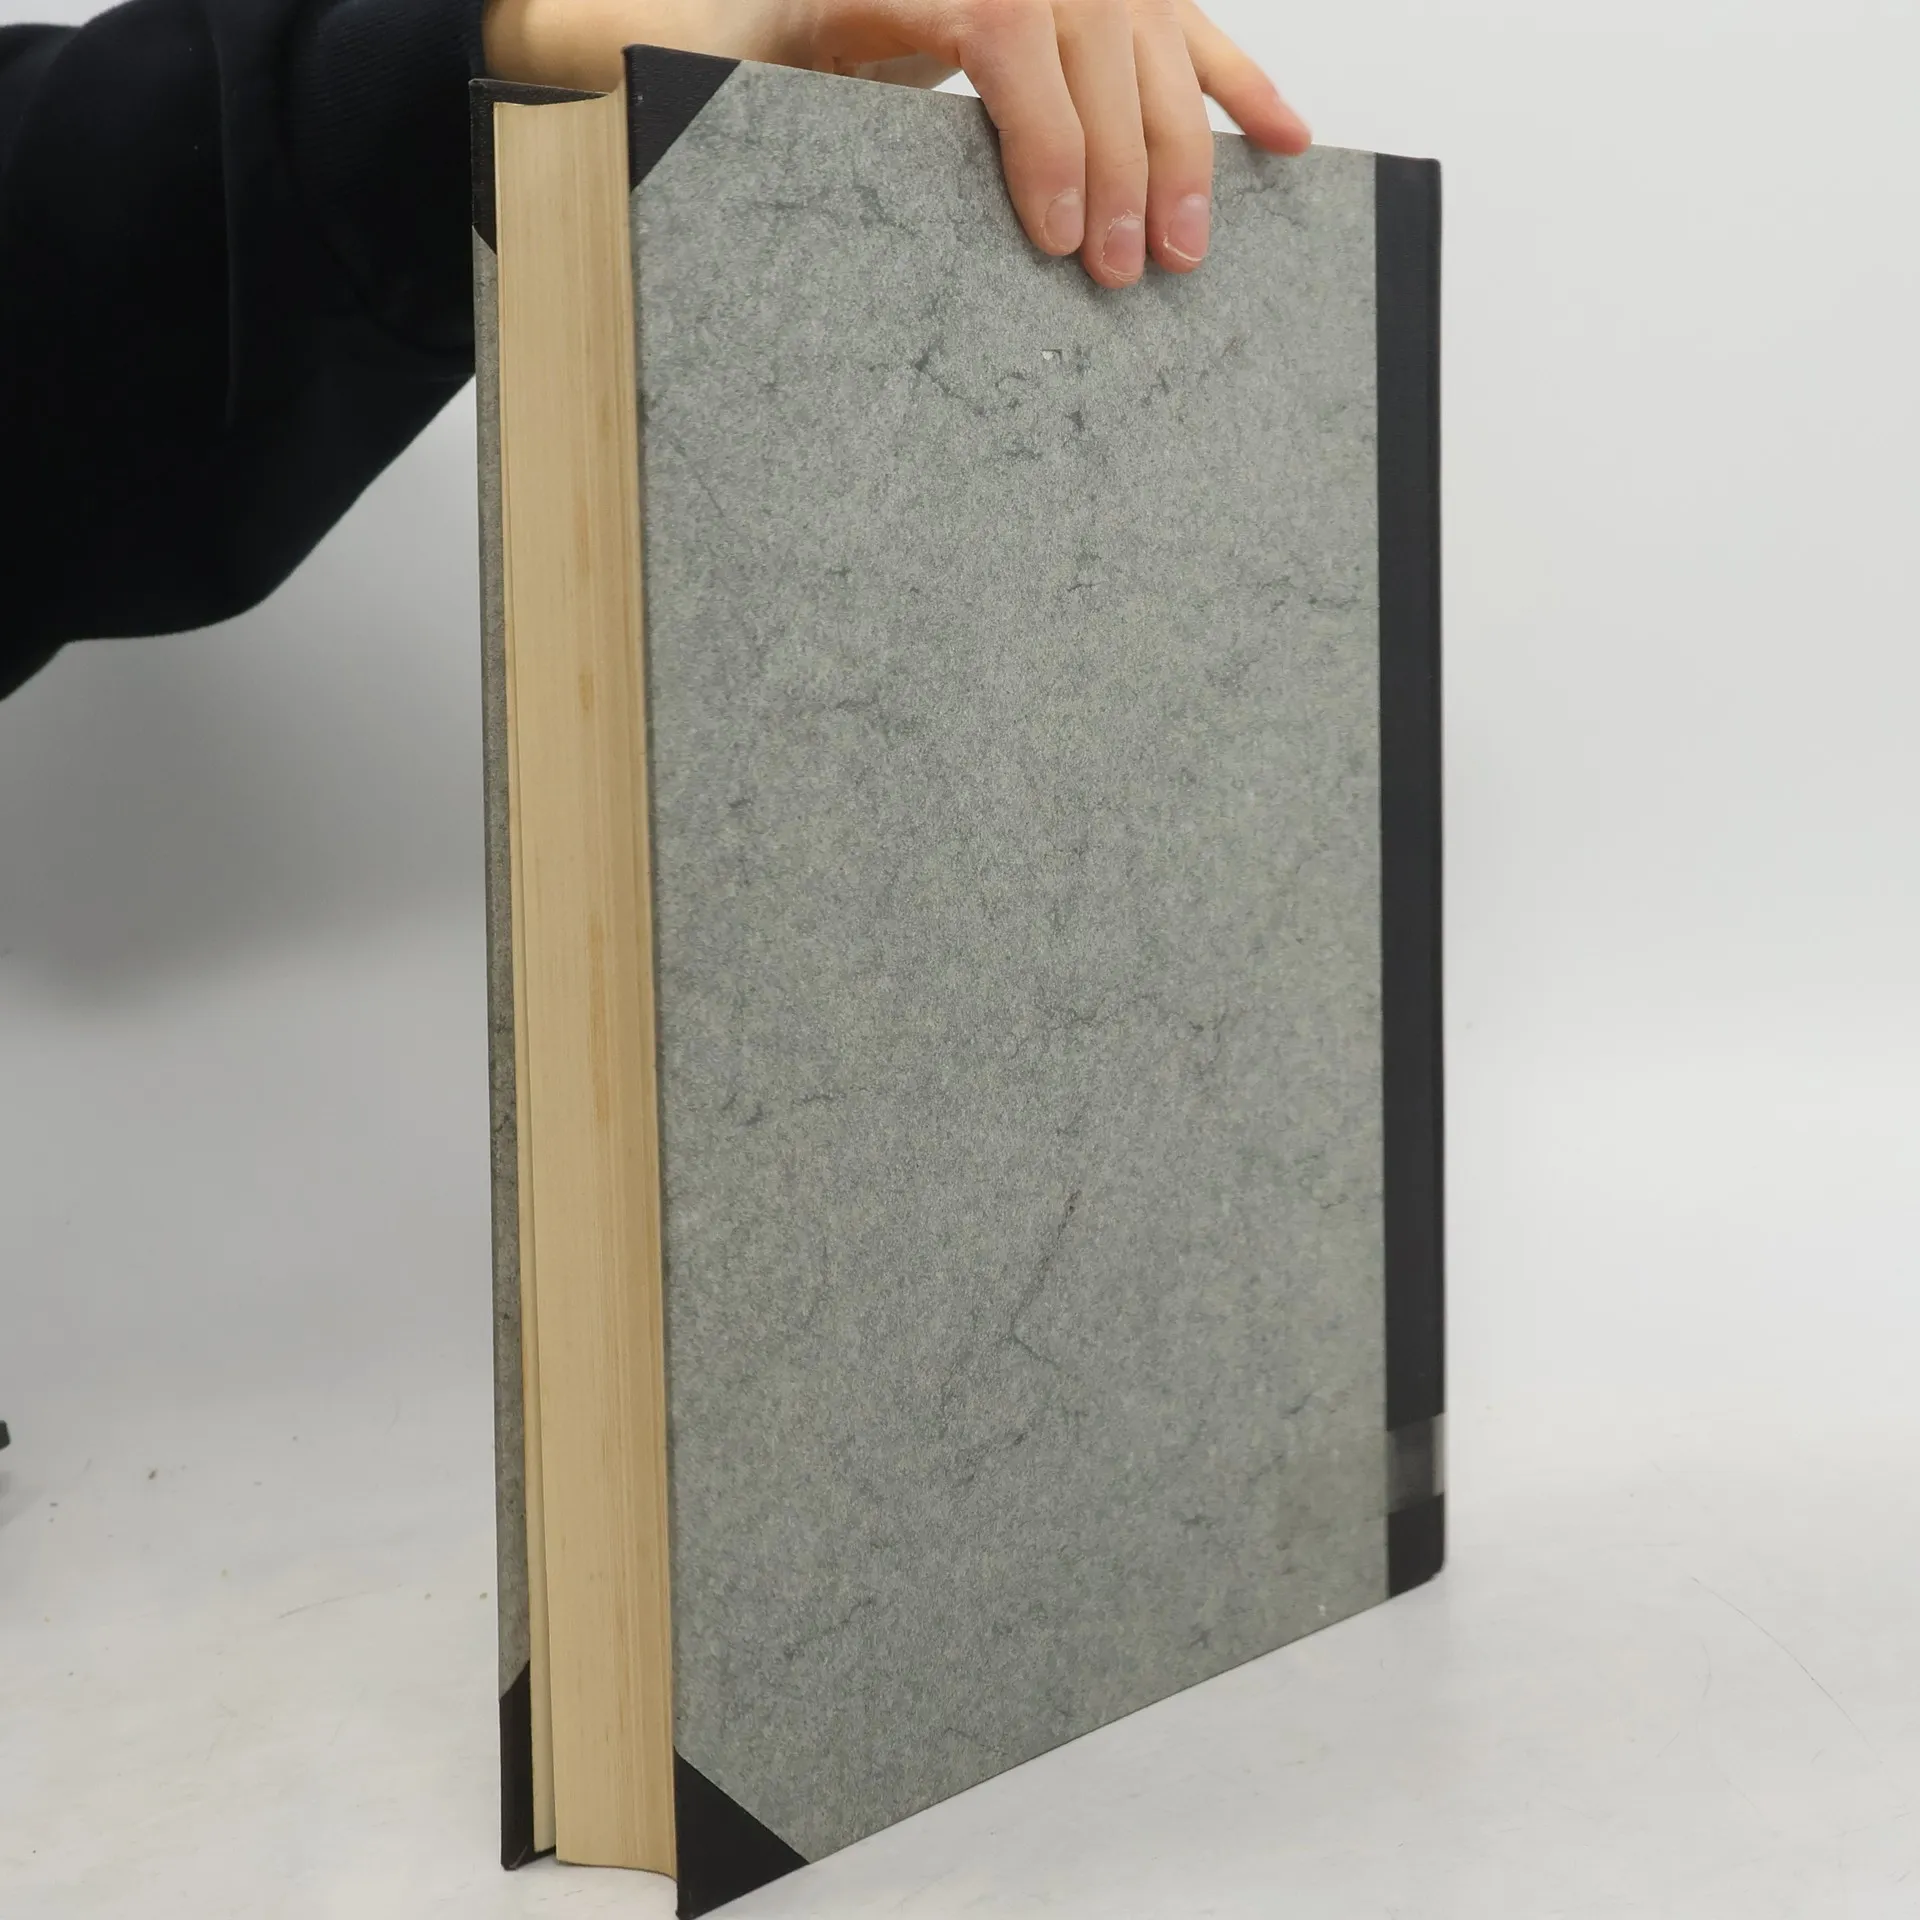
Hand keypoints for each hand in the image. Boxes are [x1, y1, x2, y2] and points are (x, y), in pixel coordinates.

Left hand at [481, 0, 1310, 285]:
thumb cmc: (692, 7)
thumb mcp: (672, 26)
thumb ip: (639, 37)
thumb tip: (590, 53)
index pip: (1005, 20)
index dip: (1045, 131)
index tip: (1059, 238)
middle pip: (1094, 24)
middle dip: (1126, 156)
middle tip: (1139, 274)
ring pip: (1146, 21)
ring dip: (1189, 131)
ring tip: (1200, 241)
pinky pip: (1170, 18)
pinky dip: (1229, 78)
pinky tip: (1284, 140)